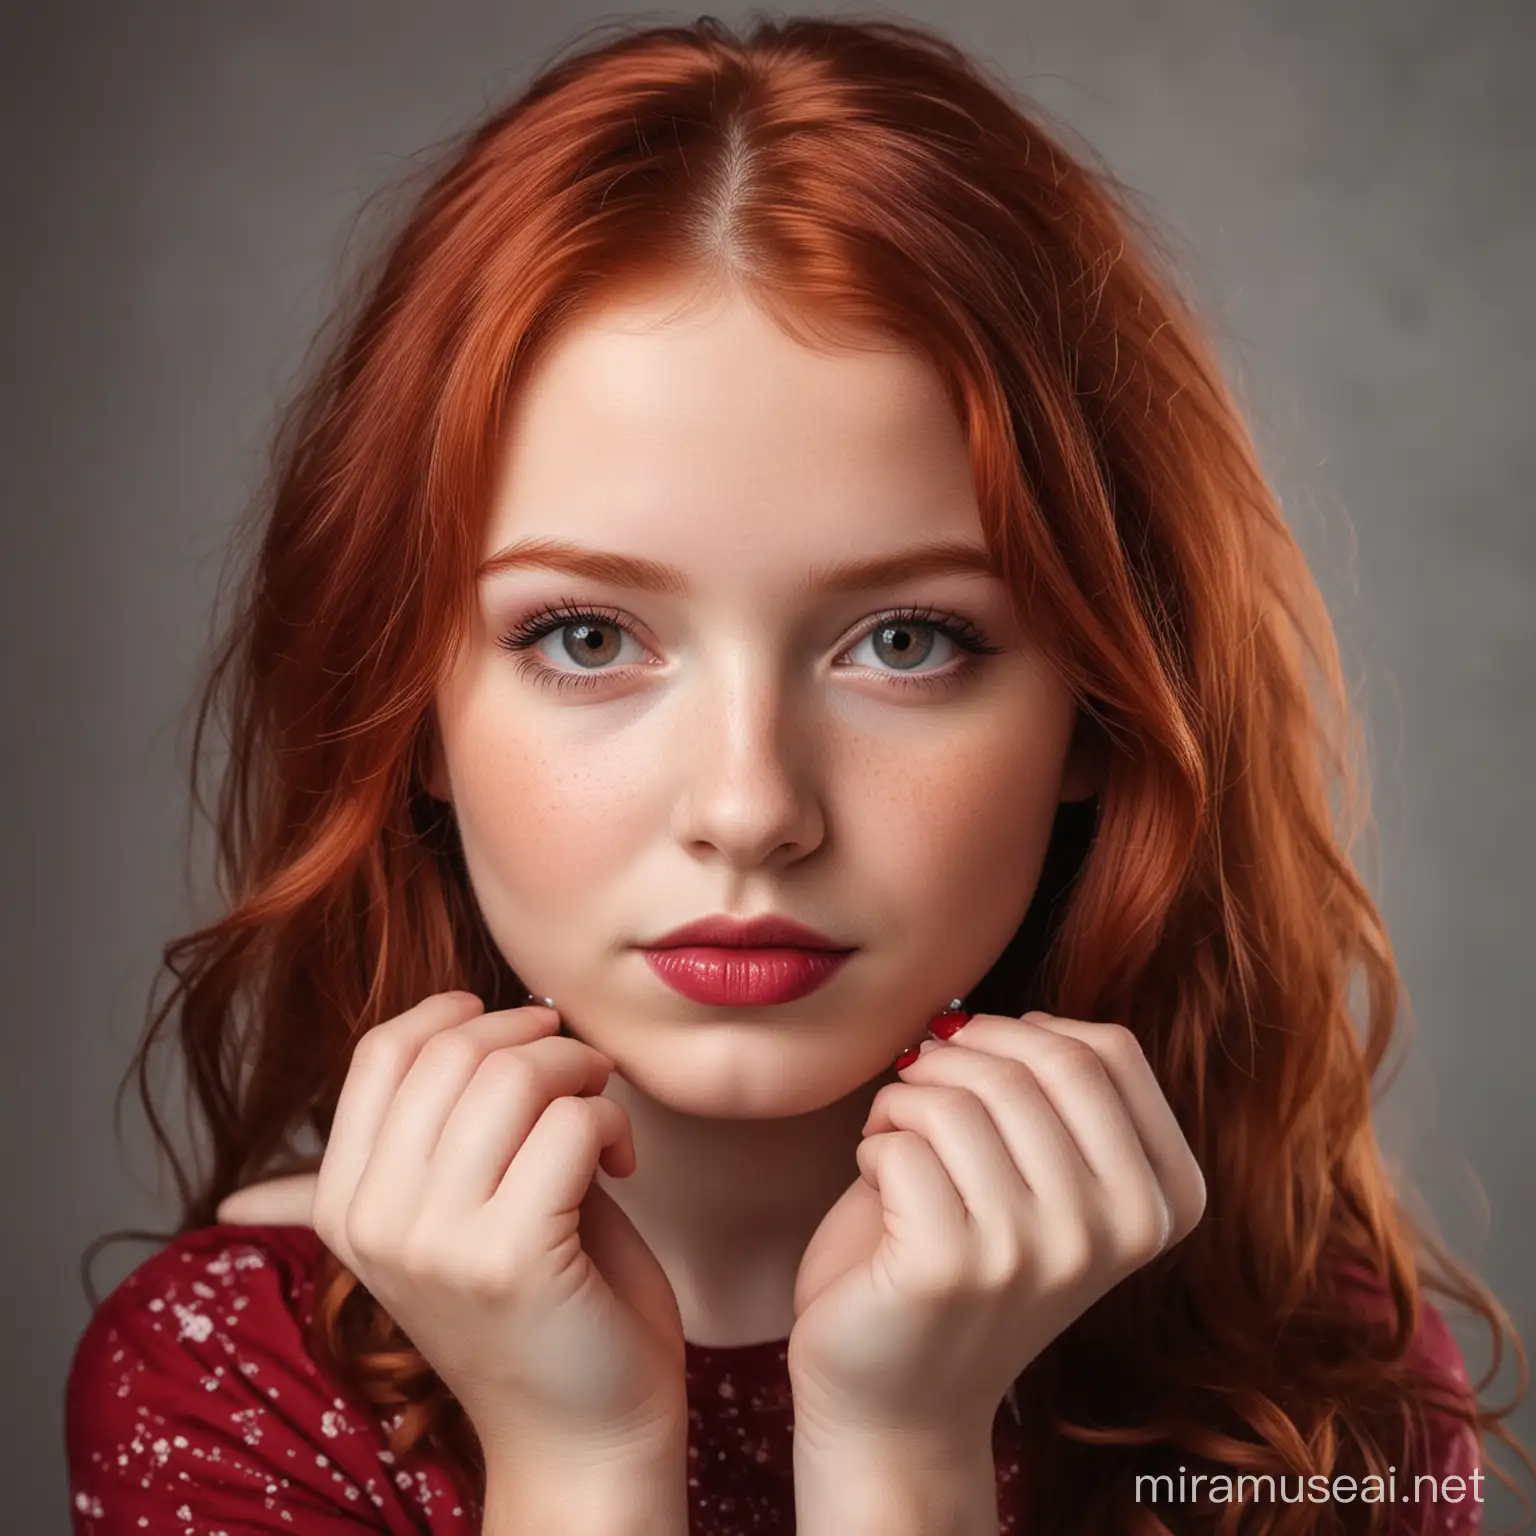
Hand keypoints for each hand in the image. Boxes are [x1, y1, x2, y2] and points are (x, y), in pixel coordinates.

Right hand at [215, 991, 686, 1464]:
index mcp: (345, 1206)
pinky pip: (571, 1123)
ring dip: (582, 1072)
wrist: (582, 1437)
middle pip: (454, 1051)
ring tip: (601, 1114)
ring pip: (515, 1077)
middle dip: (540, 1040)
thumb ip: (425, 1137)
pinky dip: (613, 1122)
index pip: (380, 1052)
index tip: (523, 1031)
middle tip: (583, 1076)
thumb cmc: (538, 1305)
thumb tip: (399, 1054)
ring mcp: (436, 1244)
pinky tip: (622, 1163)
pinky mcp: (511, 1258)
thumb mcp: (451, 1217)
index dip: (458, 1013)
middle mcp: (374, 1224)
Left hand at [789, 1011, 1205, 1446]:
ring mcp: (1040, 1250)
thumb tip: (997, 1012)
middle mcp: (1120, 1228)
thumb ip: (1051, 1096)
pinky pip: (903, 1139)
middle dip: (959, 1054)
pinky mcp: (953, 1264)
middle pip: (1037, 1061)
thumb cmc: (959, 1263)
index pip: (1111, 1050)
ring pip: (961, 1096)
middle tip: (919, 1087)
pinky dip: (874, 1142)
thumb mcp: (1042, 1176)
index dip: (1027, 1030)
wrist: (898, 1402)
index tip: (978, 1061)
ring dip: (906, 1098)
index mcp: (1164, 1199)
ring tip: (894, 1138)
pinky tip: (876, 1182)